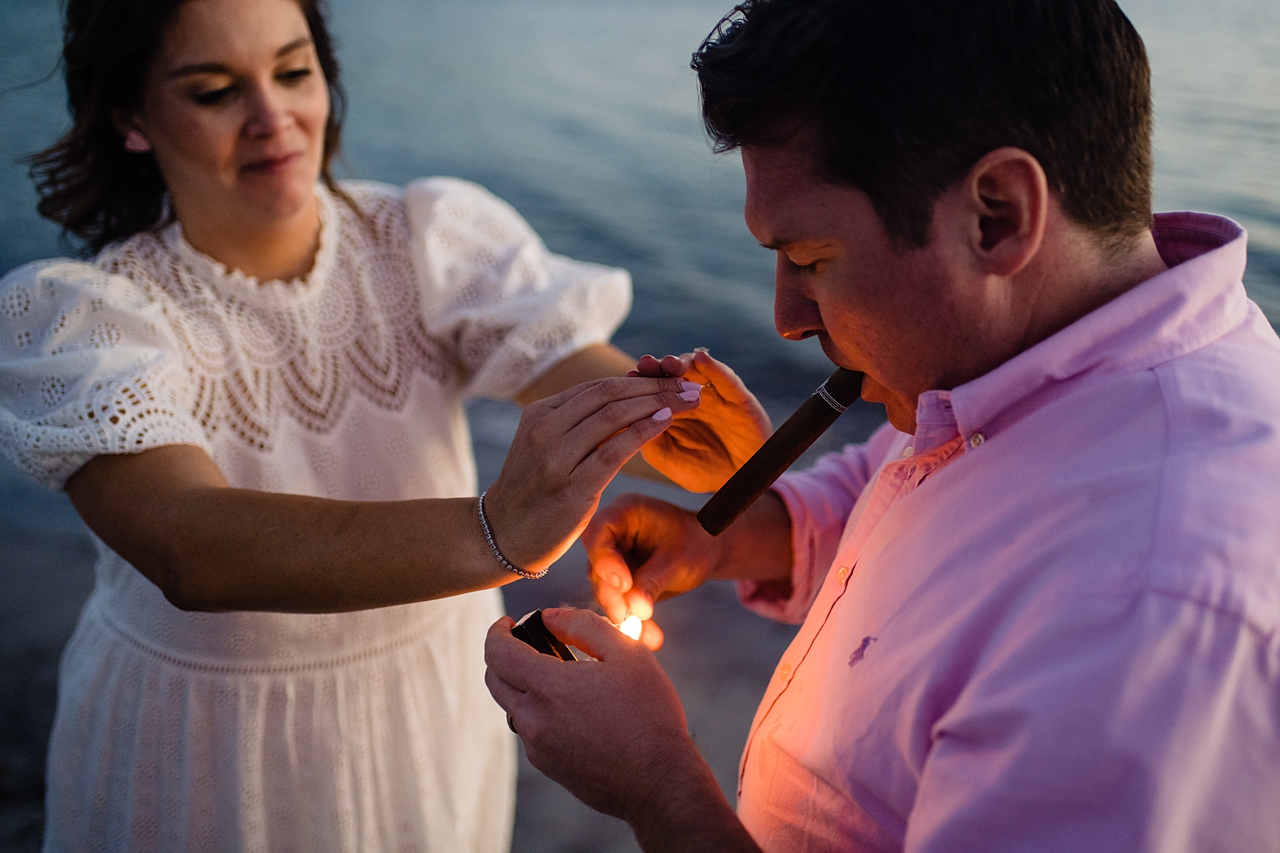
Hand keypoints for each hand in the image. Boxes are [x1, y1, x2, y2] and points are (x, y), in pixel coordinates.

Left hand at [484, 608, 706, 823]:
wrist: (659, 782)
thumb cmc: (649, 714)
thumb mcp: (626, 653)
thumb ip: (583, 625)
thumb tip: (549, 617)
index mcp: (548, 687)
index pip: (496, 652)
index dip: (497, 631)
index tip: (508, 622)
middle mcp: (533, 719)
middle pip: (494, 680)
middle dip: (502, 655)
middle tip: (530, 644)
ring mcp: (537, 747)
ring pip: (512, 707)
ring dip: (523, 685)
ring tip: (561, 677)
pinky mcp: (548, 766)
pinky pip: (530, 731)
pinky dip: (539, 712)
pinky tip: (575, 710)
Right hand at [485, 376, 699, 573]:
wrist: (504, 536)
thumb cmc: (533, 492)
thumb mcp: (543, 447)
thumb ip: (573, 424)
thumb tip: (619, 402)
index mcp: (539, 413)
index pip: (597, 387)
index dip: (639, 380)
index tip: (671, 380)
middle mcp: (545, 429)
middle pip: (608, 395)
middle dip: (654, 387)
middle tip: (688, 385)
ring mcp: (556, 458)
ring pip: (614, 417)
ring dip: (657, 404)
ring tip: (687, 400)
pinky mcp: (571, 487)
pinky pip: (614, 450)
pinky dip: (644, 431)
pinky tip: (667, 421)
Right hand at [583, 494, 723, 649]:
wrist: (707, 551)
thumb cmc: (696, 543)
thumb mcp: (678, 561)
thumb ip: (652, 582)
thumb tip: (635, 610)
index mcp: (625, 513)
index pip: (598, 532)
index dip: (604, 560)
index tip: (624, 584)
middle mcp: (613, 534)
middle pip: (596, 565)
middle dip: (612, 595)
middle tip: (626, 617)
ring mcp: (613, 557)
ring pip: (604, 589)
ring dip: (623, 614)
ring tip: (644, 634)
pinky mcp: (618, 579)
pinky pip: (618, 602)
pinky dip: (633, 620)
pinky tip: (650, 637)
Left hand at [630, 350, 770, 492]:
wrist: (740, 482)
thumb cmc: (702, 471)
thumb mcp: (671, 460)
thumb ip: (652, 442)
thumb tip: (630, 420)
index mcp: (672, 410)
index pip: (653, 390)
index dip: (641, 382)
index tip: (629, 376)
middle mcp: (692, 397)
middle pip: (672, 374)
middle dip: (658, 367)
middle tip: (645, 363)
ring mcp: (716, 395)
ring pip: (697, 371)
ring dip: (682, 362)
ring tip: (669, 363)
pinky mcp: (740, 399)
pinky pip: (727, 380)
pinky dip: (715, 367)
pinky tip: (702, 358)